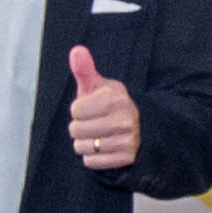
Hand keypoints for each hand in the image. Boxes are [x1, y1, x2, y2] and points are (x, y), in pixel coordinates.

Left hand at [61, 41, 137, 173]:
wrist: (137, 128)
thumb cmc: (108, 106)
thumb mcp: (97, 86)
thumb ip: (84, 69)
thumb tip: (76, 50)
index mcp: (116, 97)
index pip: (75, 111)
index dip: (79, 110)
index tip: (92, 108)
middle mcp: (125, 118)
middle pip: (76, 130)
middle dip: (81, 128)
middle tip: (96, 123)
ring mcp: (128, 139)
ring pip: (82, 147)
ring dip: (87, 143)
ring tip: (100, 135)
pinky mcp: (126, 158)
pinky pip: (91, 162)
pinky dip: (94, 157)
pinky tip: (104, 148)